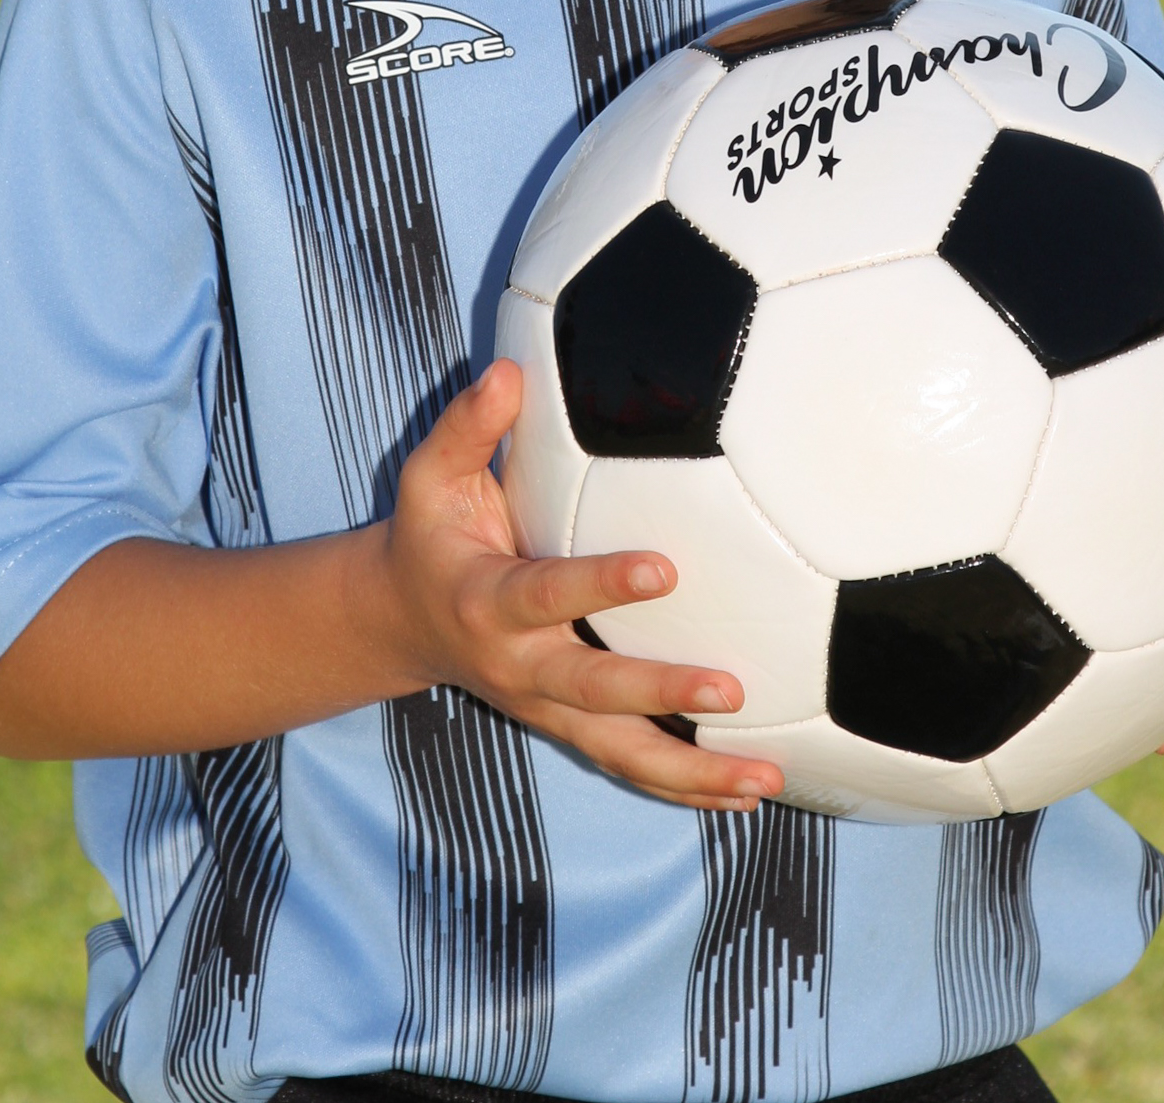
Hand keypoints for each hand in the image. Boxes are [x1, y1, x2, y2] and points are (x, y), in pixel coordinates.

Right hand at [376, 359, 785, 813]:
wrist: (399, 620)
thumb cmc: (429, 534)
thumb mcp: (429, 477)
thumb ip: (468, 426)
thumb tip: (507, 371)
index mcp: (487, 600)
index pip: (549, 593)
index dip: (603, 584)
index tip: (665, 569)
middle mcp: (518, 665)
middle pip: (593, 691)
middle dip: (660, 693)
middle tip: (731, 689)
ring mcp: (543, 707)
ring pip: (619, 751)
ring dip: (692, 771)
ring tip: (764, 776)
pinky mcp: (565, 726)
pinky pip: (627, 764)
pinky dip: (686, 787)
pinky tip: (747, 793)